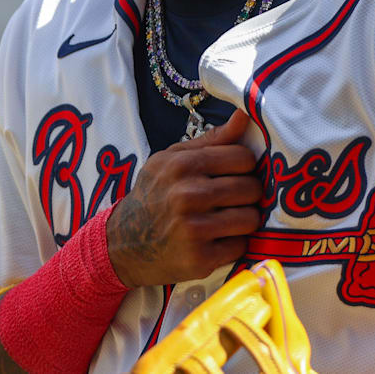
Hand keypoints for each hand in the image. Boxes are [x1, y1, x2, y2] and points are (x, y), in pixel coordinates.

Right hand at [107, 109, 260, 287]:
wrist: (124, 243)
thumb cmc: (154, 194)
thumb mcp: (171, 160)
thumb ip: (211, 140)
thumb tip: (244, 116)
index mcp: (182, 165)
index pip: (243, 158)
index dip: (244, 166)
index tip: (235, 174)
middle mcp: (187, 195)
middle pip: (251, 188)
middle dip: (247, 194)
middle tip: (232, 199)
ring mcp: (194, 229)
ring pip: (250, 218)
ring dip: (243, 220)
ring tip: (226, 219)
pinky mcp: (200, 259)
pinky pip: (241, 245)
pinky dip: (233, 244)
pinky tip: (216, 240)